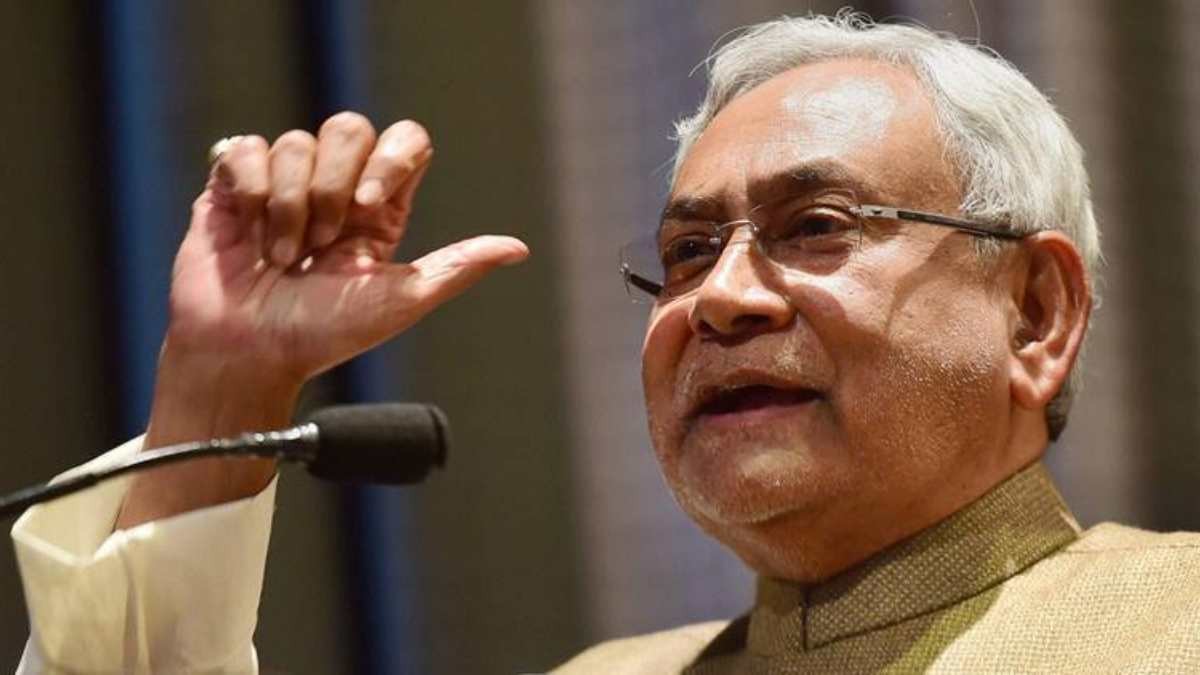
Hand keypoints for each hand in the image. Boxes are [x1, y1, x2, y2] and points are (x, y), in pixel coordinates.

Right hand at [116, 113, 527, 526]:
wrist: (247, 354)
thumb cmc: (323, 335)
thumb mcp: (401, 302)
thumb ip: (457, 267)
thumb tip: (518, 248)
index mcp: (379, 209)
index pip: (405, 141)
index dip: (391, 159)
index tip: (368, 206)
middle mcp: (335, 188)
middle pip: (349, 128)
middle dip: (332, 186)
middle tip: (320, 245)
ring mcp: (284, 184)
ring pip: (295, 142)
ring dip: (288, 206)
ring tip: (282, 257)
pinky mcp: (234, 186)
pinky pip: (246, 149)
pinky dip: (250, 191)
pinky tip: (248, 231)